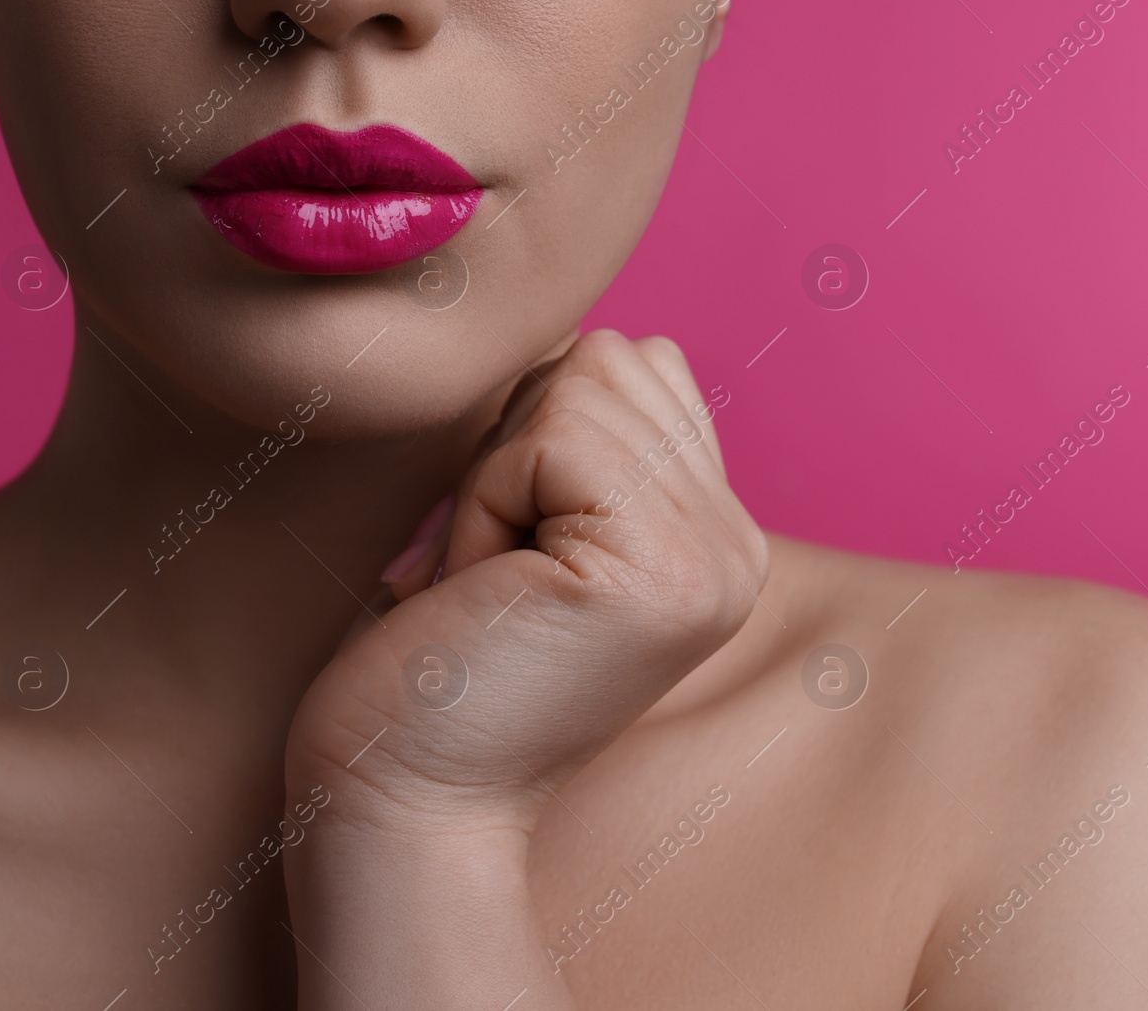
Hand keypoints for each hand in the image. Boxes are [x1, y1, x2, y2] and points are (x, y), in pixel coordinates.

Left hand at [284, 328, 768, 834]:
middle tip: (498, 570)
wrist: (411, 799)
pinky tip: (485, 590)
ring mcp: (712, 560)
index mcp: (716, 538)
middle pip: (611, 358)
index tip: (515, 551)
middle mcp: (736, 549)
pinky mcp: (660, 570)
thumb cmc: (442, 661)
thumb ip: (600, 444)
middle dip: (515, 447)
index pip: (641, 366)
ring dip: (496, 474)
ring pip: (581, 383)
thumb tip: (599, 348)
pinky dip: (484, 501)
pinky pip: (549, 439)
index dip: (535, 434)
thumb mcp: (544, 528)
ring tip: (494, 580)